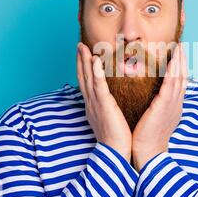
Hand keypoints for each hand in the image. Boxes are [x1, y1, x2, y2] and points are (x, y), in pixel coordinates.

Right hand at [77, 42, 131, 161]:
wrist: (116, 152)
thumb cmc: (117, 137)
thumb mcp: (111, 118)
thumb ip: (110, 106)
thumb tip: (112, 99)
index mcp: (93, 105)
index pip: (87, 82)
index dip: (84, 67)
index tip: (84, 53)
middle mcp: (91, 103)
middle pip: (83, 77)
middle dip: (80, 60)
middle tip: (79, 44)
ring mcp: (95, 104)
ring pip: (87, 78)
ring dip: (84, 61)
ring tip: (83, 47)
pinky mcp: (104, 106)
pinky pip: (98, 87)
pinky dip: (95, 73)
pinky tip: (95, 61)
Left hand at [132, 43, 187, 170]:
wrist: (148, 152)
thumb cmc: (147, 135)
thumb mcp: (155, 116)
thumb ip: (156, 104)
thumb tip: (152, 95)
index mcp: (174, 105)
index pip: (179, 82)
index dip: (179, 67)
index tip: (178, 53)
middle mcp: (176, 103)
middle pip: (182, 77)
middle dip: (182, 60)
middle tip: (181, 45)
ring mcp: (173, 105)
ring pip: (179, 79)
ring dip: (180, 62)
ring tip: (179, 48)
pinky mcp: (165, 107)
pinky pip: (170, 86)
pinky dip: (173, 72)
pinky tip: (173, 61)